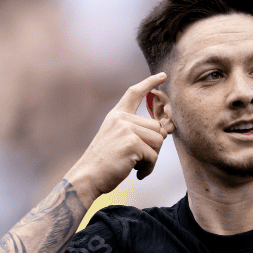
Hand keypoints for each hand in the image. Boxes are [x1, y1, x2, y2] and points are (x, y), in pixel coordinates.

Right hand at [65, 73, 167, 196]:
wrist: (87, 177)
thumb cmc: (104, 162)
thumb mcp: (117, 139)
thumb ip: (136, 131)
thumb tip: (165, 132)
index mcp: (116, 115)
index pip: (135, 93)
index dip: (150, 83)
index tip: (162, 75)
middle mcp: (121, 119)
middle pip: (156, 126)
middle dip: (153, 146)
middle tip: (138, 158)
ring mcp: (126, 129)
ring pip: (158, 141)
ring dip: (151, 158)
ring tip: (136, 165)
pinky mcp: (132, 143)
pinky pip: (153, 156)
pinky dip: (148, 168)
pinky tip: (136, 173)